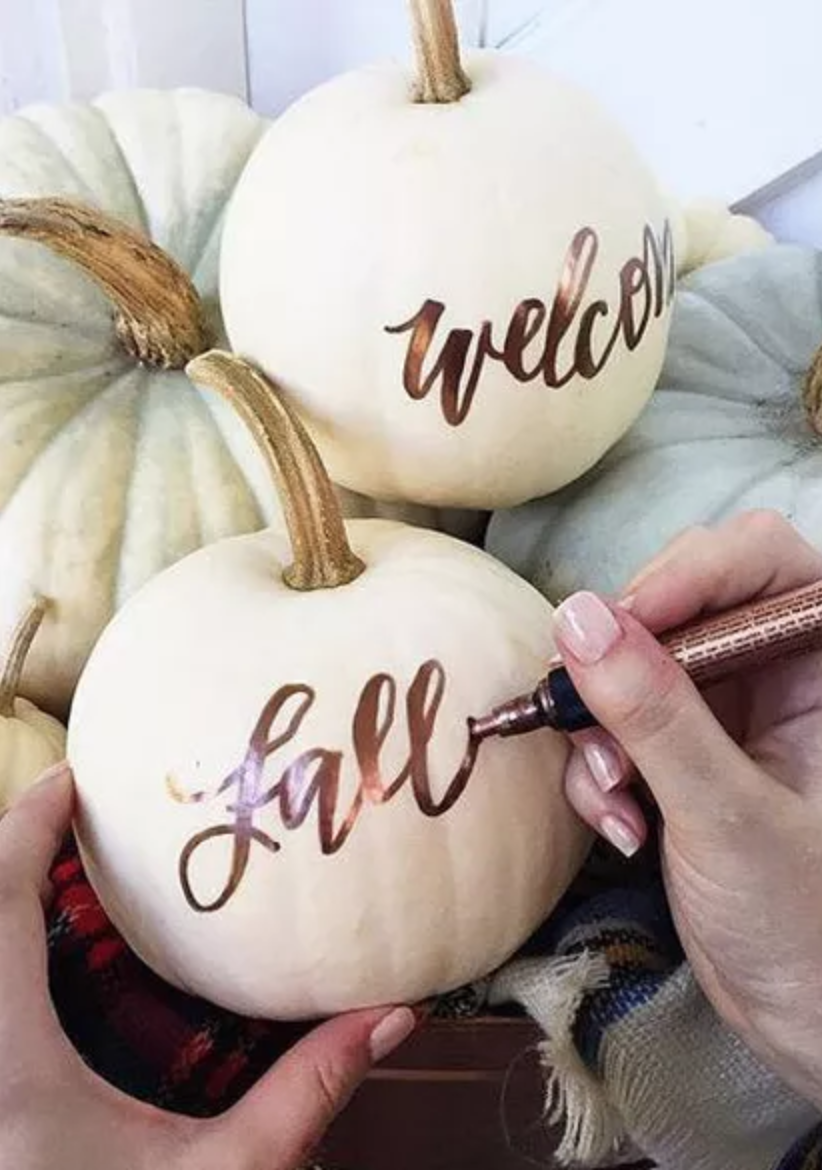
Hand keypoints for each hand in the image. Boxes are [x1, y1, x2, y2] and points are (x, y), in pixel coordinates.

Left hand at [0, 767, 415, 1169]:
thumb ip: (304, 1094)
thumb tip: (394, 1014)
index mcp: (10, 1059)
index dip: (27, 823)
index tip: (72, 777)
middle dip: (15, 852)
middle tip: (78, 815)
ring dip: (5, 903)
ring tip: (62, 872)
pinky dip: (7, 951)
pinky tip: (49, 965)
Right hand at [555, 511, 821, 1107]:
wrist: (804, 1020)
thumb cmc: (808, 924)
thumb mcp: (728, 815)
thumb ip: (656, 714)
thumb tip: (576, 618)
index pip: (761, 559)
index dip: (689, 572)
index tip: (620, 624)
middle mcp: (777, 673)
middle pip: (682, 602)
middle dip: (626, 664)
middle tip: (595, 718)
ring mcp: (728, 713)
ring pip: (634, 666)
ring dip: (602, 730)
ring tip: (612, 797)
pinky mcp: (684, 755)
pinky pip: (617, 723)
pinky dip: (600, 770)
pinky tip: (619, 827)